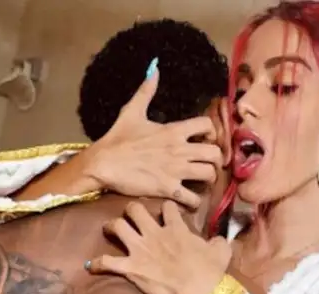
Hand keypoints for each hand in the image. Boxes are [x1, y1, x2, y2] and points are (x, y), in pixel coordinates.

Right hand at [81, 63, 223, 208]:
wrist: (102, 163)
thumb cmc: (117, 138)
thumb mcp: (132, 111)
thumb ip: (146, 90)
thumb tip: (154, 68)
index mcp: (174, 130)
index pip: (207, 124)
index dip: (211, 131)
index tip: (205, 138)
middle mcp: (180, 150)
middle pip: (215, 153)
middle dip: (216, 159)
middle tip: (208, 162)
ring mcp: (175, 171)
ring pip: (209, 175)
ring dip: (209, 179)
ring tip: (201, 180)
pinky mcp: (168, 189)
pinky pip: (193, 199)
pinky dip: (195, 200)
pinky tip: (189, 197)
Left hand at [86, 201, 231, 293]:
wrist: (201, 289)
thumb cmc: (212, 270)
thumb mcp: (221, 250)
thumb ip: (218, 241)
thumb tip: (220, 239)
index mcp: (176, 227)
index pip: (166, 206)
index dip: (165, 208)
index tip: (165, 212)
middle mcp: (154, 233)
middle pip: (134, 209)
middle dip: (130, 210)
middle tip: (130, 216)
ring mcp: (140, 249)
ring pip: (117, 226)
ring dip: (111, 227)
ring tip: (109, 229)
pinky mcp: (131, 267)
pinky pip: (107, 262)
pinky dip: (97, 264)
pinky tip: (91, 265)